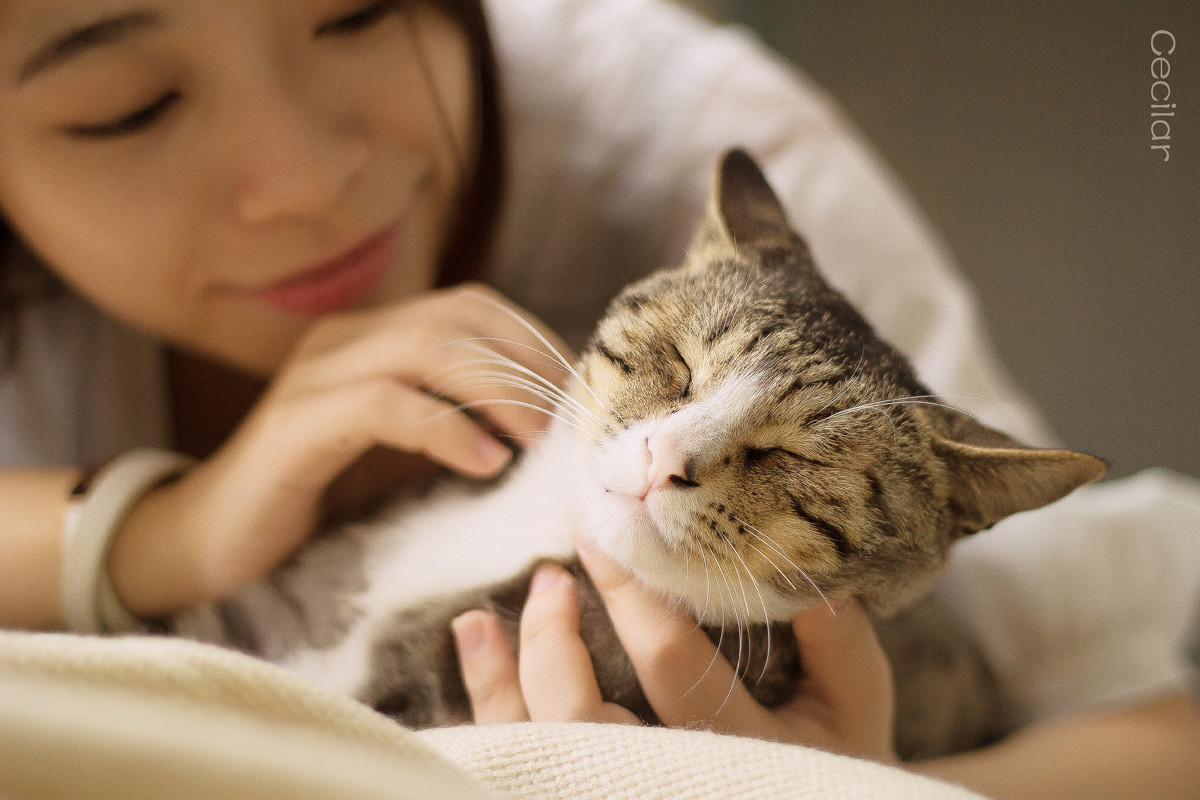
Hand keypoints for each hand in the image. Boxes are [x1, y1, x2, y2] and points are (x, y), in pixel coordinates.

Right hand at [109, 284, 571, 615]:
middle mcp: (344, 340)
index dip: (535, 339)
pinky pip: (383, 404)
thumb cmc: (322, 501)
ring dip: (497, 389)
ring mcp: (315, 376)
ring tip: (539, 439)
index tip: (581, 392)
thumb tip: (550, 429)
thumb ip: (461, 423)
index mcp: (373, 337)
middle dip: (527, 361)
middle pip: (458, 316)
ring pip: (425, 346)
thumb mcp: (407, 453)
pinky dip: (444, 428)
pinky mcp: (296, 425)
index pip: (472, 306)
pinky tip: (485, 462)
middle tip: (571, 419)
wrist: (216, 544)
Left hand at [453, 538, 898, 763]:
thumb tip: (809, 579)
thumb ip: (840, 646)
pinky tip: (479, 669)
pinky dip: (493, 716)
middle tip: (550, 574)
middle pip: (582, 717)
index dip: (629, 596)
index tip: (596, 537)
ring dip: (499, 682)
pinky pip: (523, 765)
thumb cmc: (834, 761)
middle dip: (553, 639)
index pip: (670, 665)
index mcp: (735, 751)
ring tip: (476, 622)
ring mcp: (620, 794)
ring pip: (540, 748)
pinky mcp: (588, 792)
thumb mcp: (855, 706)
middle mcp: (669, 781)